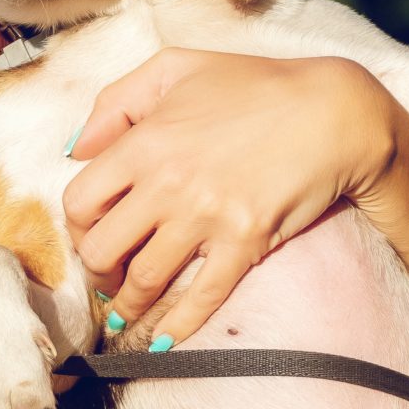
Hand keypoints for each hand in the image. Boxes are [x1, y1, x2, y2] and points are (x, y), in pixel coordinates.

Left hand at [61, 49, 398, 344]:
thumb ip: (115, 103)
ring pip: (144, 281)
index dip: (78, 225)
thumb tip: (76, 148)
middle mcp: (166, 184)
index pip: (80, 202)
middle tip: (106, 275)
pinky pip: (201, 298)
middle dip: (97, 270)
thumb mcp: (174, 68)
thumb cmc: (254, 85)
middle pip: (102, 249)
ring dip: (128, 304)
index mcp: (144, 142)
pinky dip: (177, 326)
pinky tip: (163, 340)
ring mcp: (205, 218)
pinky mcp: (244, 244)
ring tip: (125, 311)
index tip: (91, 232)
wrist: (331, 112)